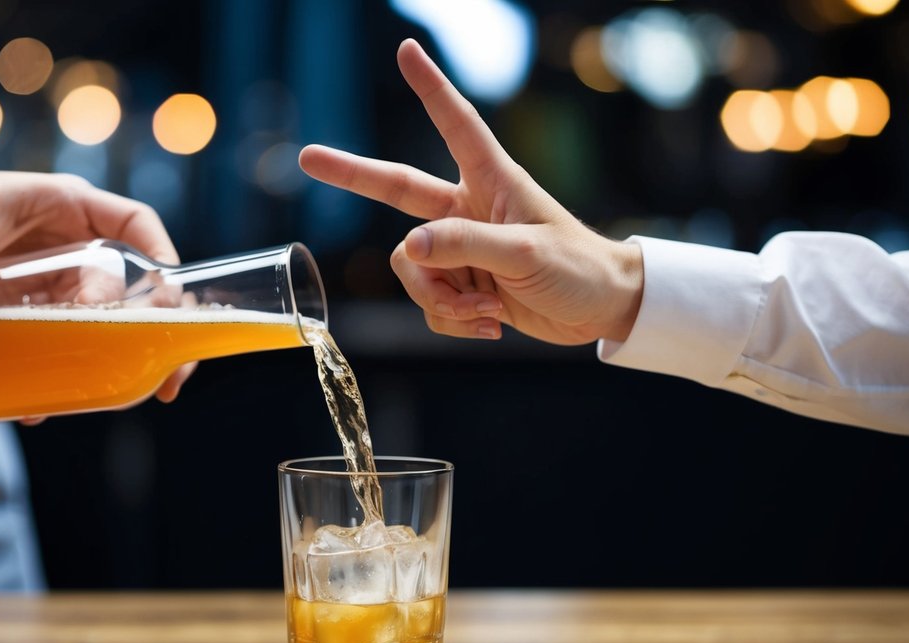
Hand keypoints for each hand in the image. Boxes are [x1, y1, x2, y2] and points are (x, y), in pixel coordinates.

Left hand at [0, 157, 193, 404]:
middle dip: (157, 326)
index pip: (137, 224)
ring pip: (114, 316)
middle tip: (162, 371)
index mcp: (72, 206)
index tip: (169, 301)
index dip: (161, 259)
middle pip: (139, 282)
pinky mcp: (47, 304)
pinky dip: (75, 366)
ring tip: (128, 395)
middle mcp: (81, 242)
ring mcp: (67, 276)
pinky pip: (74, 336)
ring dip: (125, 355)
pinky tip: (62, 399)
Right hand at [299, 39, 643, 344]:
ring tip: (486, 311)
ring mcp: (461, 250)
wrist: (601, 311)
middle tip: (307, 157)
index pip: (455, 126)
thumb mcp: (524, 253)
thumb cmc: (578, 267)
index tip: (408, 51)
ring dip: (440, 299)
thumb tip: (407, 247)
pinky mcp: (461, 286)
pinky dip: (453, 321)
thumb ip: (464, 245)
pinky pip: (430, 305)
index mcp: (491, 183)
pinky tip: (491, 325)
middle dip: (353, 175)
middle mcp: (467, 211)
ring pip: (411, 268)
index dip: (430, 88)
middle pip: (397, 190)